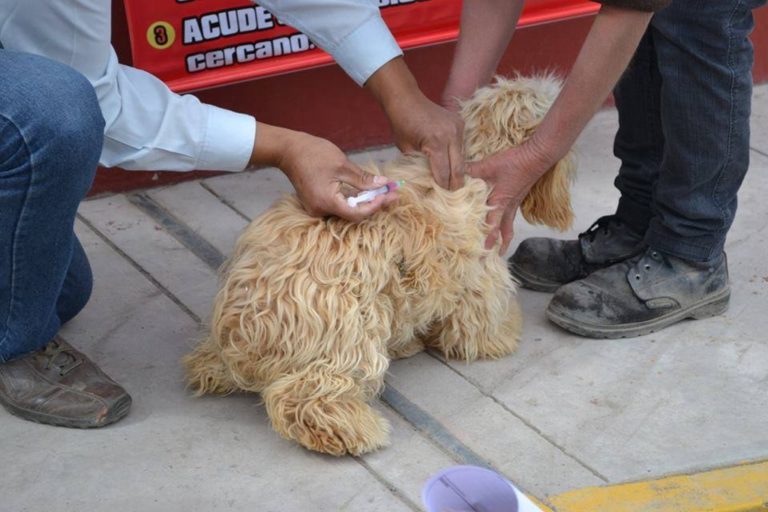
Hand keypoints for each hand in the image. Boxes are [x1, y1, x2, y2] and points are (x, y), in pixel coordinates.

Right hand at [251, 124, 397, 221]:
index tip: (389, 195)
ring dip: (365, 202)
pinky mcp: (316, 203)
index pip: (357, 213)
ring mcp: (316, 208)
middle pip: (353, 214)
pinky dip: (353, 199)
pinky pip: (338, 206)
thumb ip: (363, 179)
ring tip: (383, 192)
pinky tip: (366, 192)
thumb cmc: (313, 153)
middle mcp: (320, 210)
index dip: (375, 206)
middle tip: (393, 194)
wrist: (288, 150)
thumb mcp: (342, 165)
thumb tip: (383, 184)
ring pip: (346, 211)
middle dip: (374, 204)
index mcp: (326, 202)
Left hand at [366, 58, 464, 189]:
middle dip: (455, 184)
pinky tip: (452, 167)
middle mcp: (451, 134)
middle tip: (452, 198)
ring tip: (452, 185)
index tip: (442, 199)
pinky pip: (461, 147)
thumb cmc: (401, 124)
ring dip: (457, 171)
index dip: (443, 188)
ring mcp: (458, 128)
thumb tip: (428, 184)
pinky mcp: (460, 124)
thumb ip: (420, 166)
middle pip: (458, 168)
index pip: (444, 173)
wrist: (406, 99)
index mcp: (436, 142)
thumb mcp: (406, 150)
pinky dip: (456, 157)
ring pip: (462, 158)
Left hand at [468, 141, 550, 253]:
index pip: (493, 226)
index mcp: (500, 202)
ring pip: (509, 224)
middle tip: (493, 257)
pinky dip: (506, 222)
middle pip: (505, 232)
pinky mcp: (517, 196)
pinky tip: (501, 220)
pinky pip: (510, 214)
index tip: (483, 251)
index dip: (488, 239)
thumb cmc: (516, 162)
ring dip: (504, 236)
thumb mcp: (490, 165)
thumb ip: (472, 169)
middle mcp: (509, 206)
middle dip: (499, 245)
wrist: (539, 156)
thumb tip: (454, 173)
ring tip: (500, 247)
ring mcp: (515, 202)